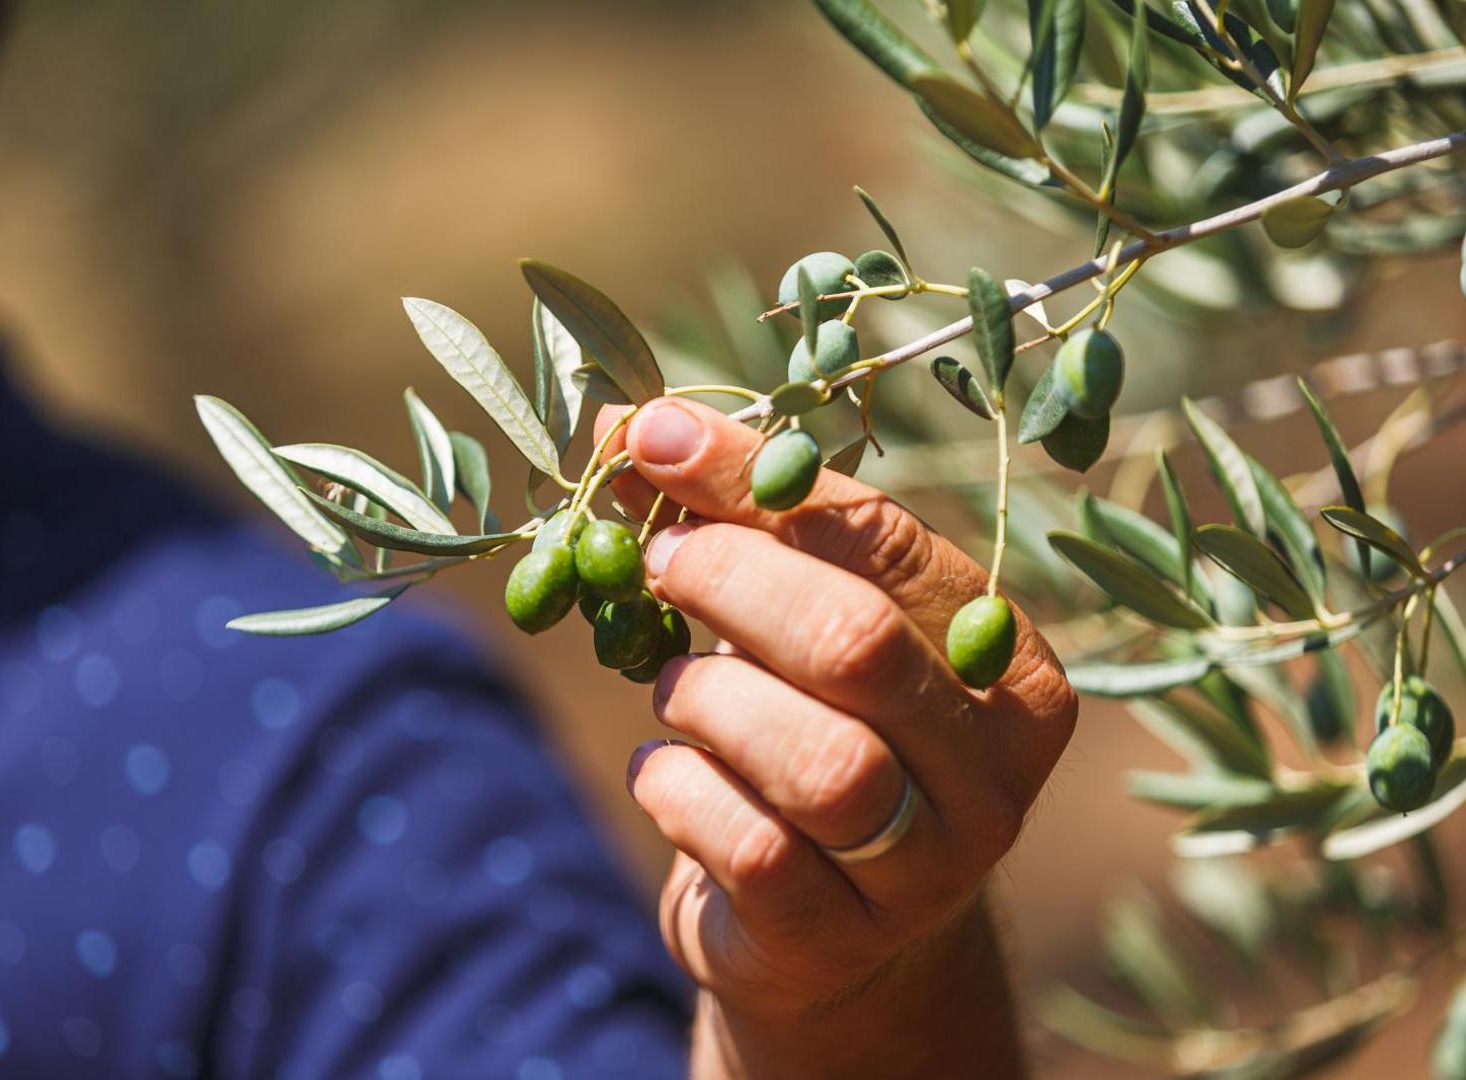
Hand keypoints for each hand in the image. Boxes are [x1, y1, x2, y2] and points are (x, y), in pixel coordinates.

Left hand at [596, 398, 1077, 1077]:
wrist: (823, 927)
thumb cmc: (813, 734)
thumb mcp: (797, 630)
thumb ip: (738, 527)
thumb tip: (628, 421)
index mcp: (1010, 666)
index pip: (888, 543)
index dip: (756, 481)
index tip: (651, 438)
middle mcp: (996, 772)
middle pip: (857, 645)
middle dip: (731, 582)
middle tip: (657, 561)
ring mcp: (929, 868)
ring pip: (818, 759)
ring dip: (707, 698)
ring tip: (673, 687)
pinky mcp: (840, 940)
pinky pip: (748, 846)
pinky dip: (677, 787)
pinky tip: (666, 768)